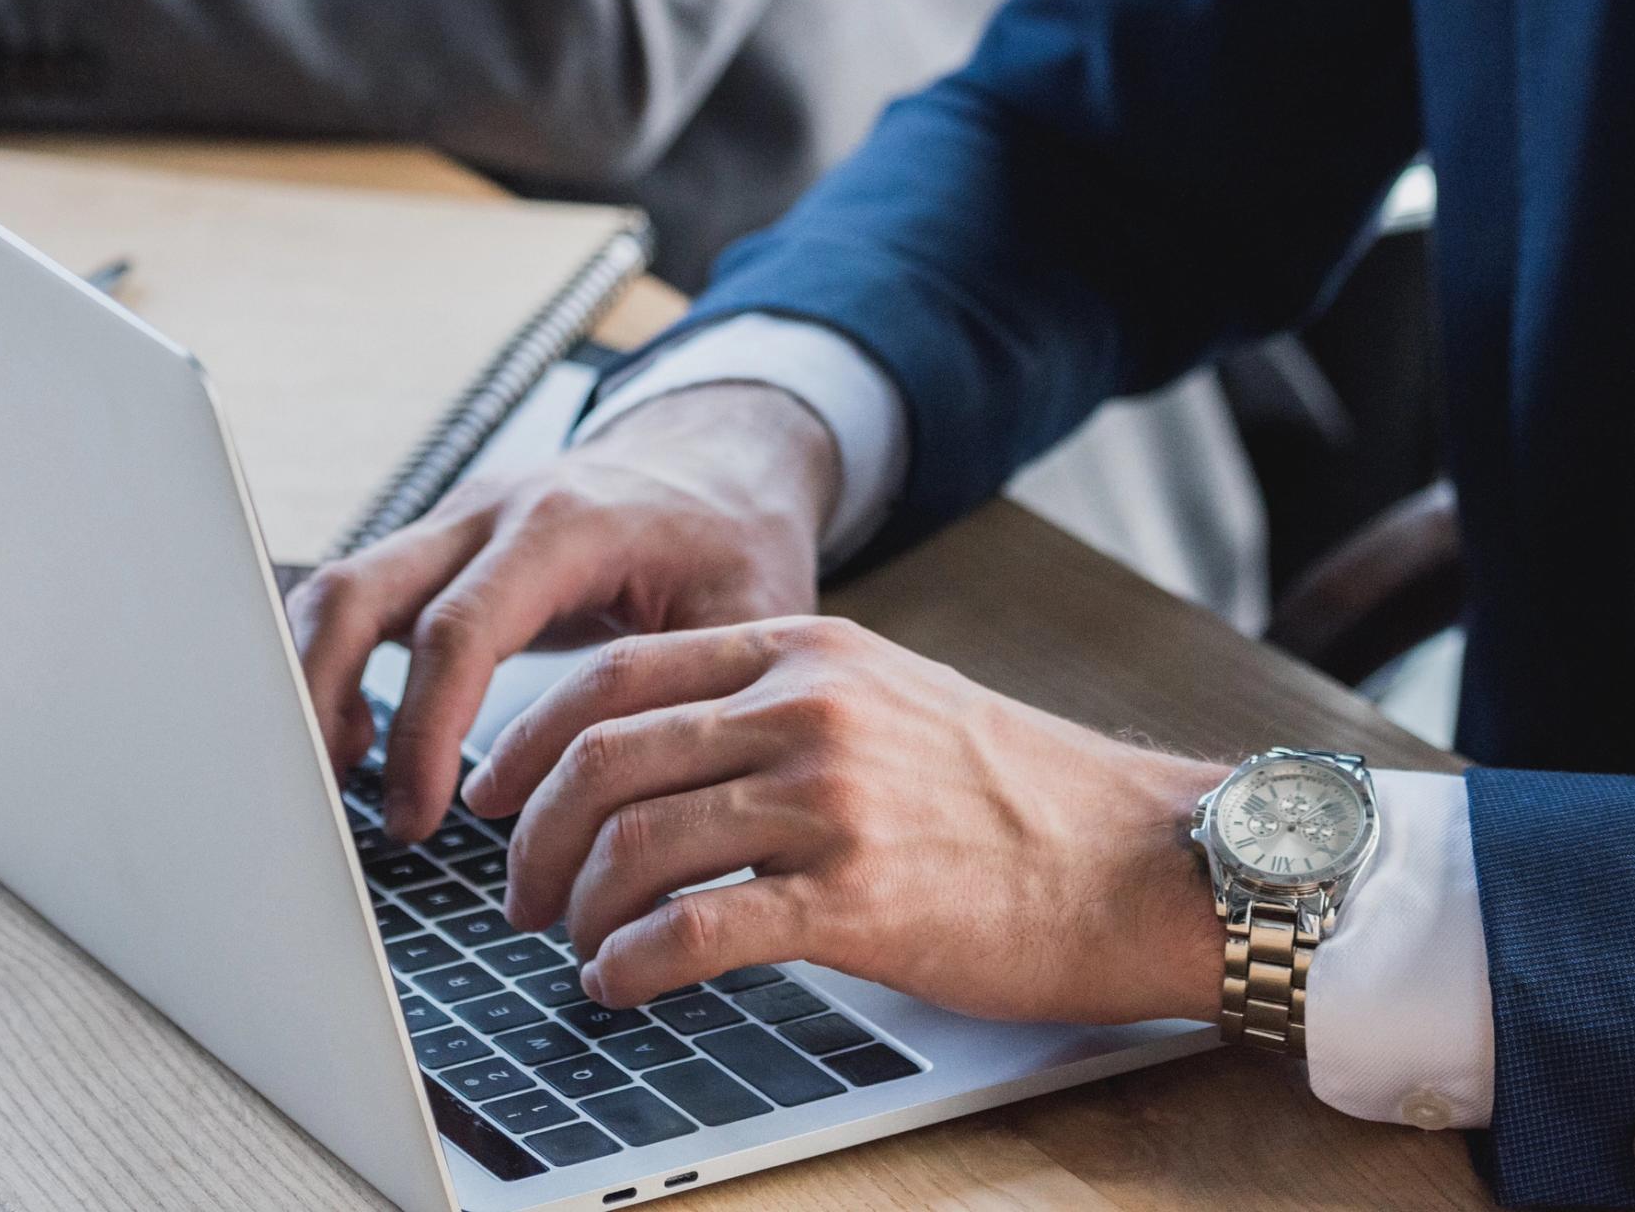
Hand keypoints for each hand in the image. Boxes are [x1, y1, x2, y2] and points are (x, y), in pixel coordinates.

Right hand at [286, 382, 839, 844]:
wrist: (713, 463)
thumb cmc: (733, 542)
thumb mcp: (749, 614)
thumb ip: (700, 704)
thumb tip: (661, 826)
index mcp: (563, 527)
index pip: (457, 630)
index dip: (423, 731)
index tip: (416, 820)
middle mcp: (488, 512)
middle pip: (355, 592)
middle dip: (322, 703)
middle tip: (330, 807)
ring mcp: (451, 525)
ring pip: (335, 591)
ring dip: (313, 686)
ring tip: (337, 782)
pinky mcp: (436, 550)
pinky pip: (355, 602)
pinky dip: (334, 671)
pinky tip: (362, 742)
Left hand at [469, 616, 1225, 1027]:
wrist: (1141, 859)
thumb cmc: (1017, 795)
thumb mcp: (887, 698)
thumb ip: (780, 705)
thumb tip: (654, 757)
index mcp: (805, 649)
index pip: (616, 673)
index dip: (529, 738)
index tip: (494, 793)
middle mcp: (807, 707)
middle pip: (601, 757)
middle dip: (532, 835)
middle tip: (518, 894)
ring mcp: (830, 798)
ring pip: (632, 843)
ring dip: (575, 908)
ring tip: (572, 946)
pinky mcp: (855, 897)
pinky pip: (695, 929)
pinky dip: (631, 964)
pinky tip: (620, 984)